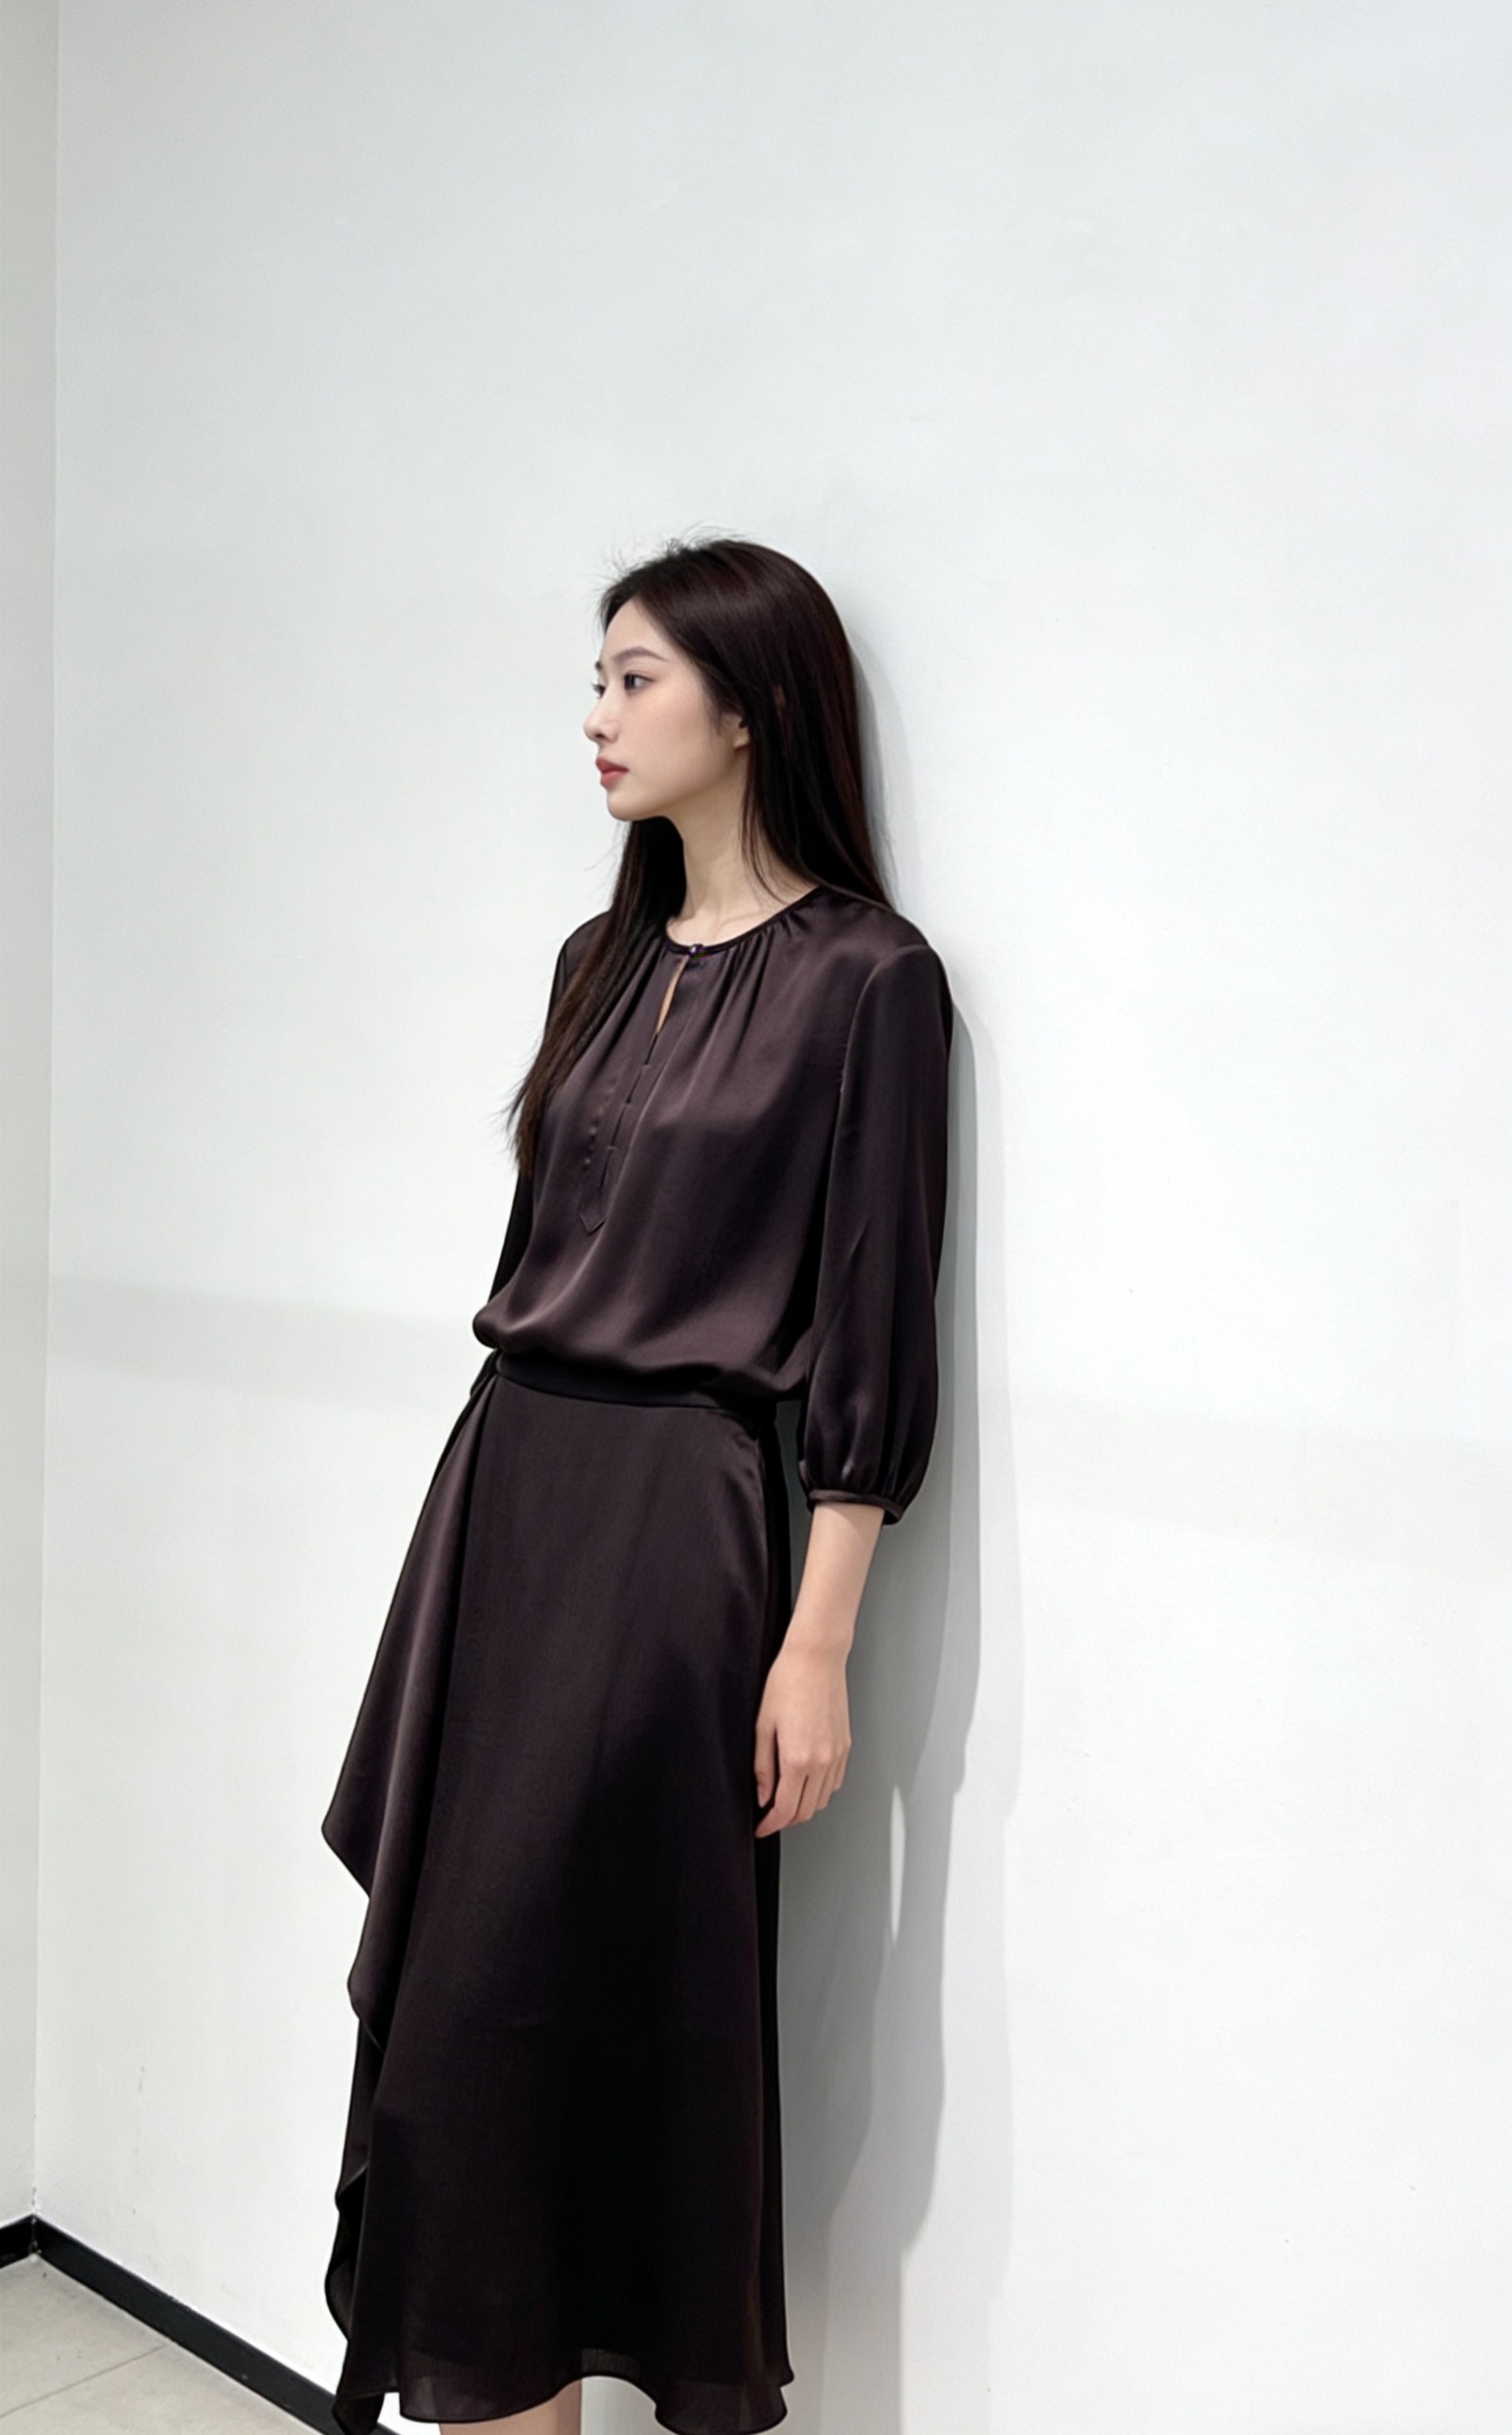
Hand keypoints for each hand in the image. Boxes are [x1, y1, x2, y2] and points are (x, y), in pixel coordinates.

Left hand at [753, 1637, 851, 1835]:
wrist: (816, 1658)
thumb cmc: (787, 1682)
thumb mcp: (763, 1725)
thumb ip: (762, 1766)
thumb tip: (762, 1795)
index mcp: (798, 1759)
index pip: (786, 1809)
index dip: (770, 1824)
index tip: (760, 1827)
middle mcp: (822, 1761)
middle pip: (806, 1811)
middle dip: (786, 1820)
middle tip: (768, 1817)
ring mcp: (837, 1754)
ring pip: (822, 1799)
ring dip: (804, 1807)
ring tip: (785, 1799)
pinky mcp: (845, 1746)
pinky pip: (834, 1782)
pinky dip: (820, 1791)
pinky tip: (806, 1782)